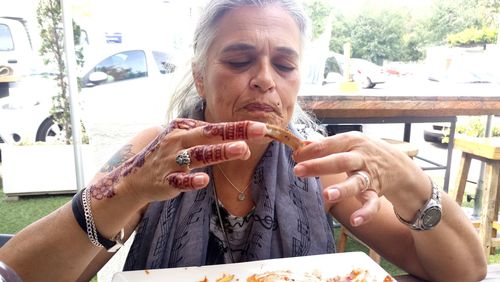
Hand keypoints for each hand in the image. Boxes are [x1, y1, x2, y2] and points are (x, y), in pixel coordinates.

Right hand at [112, 118, 266, 203]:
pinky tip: (204, 180)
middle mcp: (178, 140)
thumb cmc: (166, 156)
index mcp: (183, 128)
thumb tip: (240, 140)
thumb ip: (207, 139)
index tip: (261, 127)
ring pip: (199, 155)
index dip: (239, 128)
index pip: (215, 127)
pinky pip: (180, 180)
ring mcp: (171, 160)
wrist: (134, 177)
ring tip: (241, 150)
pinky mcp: (166, 180)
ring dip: (220, 152)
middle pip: (210, 135)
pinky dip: (191, 180)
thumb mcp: (183, 140)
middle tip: (259, 130)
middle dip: (235, 132)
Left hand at [292, 131, 426, 224]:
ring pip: (356, 183)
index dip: (310, 150)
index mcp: (351, 141)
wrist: (397, 164)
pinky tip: (355, 220)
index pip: (328, 144)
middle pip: (339, 161)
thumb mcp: (347, 142)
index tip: (294, 156)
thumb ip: (325, 145)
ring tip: (326, 195)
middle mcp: (360, 157)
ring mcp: (369, 175)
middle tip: (298, 170)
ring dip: (342, 189)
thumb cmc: (363, 151)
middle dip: (319, 166)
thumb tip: (300, 145)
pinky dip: (365, 212)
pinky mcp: (376, 192)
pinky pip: (372, 203)